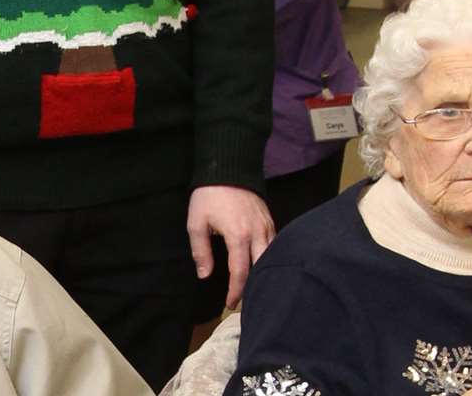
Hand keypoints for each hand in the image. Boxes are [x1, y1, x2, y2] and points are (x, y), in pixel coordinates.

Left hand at [185, 185, 273, 309]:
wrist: (229, 167)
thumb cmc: (209, 196)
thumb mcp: (197, 223)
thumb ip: (201, 251)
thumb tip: (205, 275)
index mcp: (238, 236)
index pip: (240, 272)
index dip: (236, 291)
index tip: (231, 304)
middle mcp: (258, 234)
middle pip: (262, 268)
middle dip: (255, 287)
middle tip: (246, 301)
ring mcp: (267, 226)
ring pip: (272, 257)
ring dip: (264, 273)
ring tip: (255, 287)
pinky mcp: (270, 220)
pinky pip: (274, 245)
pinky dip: (270, 258)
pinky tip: (263, 266)